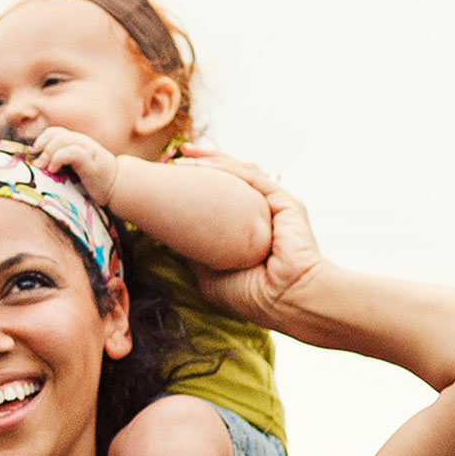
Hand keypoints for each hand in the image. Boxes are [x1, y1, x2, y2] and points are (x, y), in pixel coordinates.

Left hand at [25, 128, 122, 204]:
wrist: (117, 187)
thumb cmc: (93, 181)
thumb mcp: (74, 169)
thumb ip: (61, 163)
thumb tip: (37, 165)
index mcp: (77, 143)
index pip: (55, 132)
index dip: (41, 140)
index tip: (34, 155)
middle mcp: (82, 143)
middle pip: (56, 134)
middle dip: (42, 146)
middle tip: (37, 163)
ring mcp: (88, 150)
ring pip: (62, 140)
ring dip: (48, 153)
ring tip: (44, 167)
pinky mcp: (91, 161)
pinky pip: (72, 152)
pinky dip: (58, 158)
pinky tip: (54, 169)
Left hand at [176, 154, 324, 326]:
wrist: (287, 301)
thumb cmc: (252, 296)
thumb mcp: (210, 276)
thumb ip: (194, 254)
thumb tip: (168, 237)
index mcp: (246, 233)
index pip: (219, 202)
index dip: (195, 188)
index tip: (168, 181)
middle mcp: (260, 216)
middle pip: (229, 181)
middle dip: (202, 165)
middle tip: (172, 158)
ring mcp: (274, 207)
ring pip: (240, 173)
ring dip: (212, 159)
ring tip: (183, 154)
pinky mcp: (285, 202)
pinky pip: (253, 178)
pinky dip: (228, 167)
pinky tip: (203, 163)